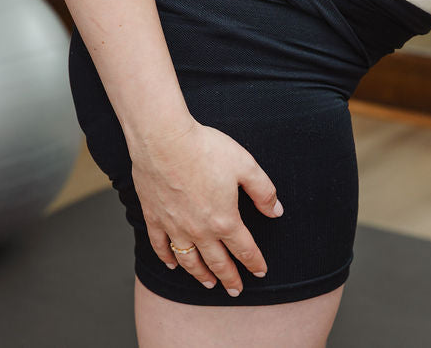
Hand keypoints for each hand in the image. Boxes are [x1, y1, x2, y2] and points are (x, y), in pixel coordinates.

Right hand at [130, 119, 283, 296]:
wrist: (163, 139)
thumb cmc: (205, 149)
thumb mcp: (245, 165)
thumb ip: (263, 191)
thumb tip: (276, 211)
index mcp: (225, 219)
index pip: (244, 250)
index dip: (255, 263)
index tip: (260, 272)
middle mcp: (199, 230)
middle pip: (218, 262)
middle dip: (230, 278)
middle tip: (235, 290)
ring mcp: (174, 226)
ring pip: (189, 260)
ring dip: (200, 275)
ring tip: (208, 283)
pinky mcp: (154, 217)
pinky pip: (160, 246)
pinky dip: (167, 258)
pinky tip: (172, 265)